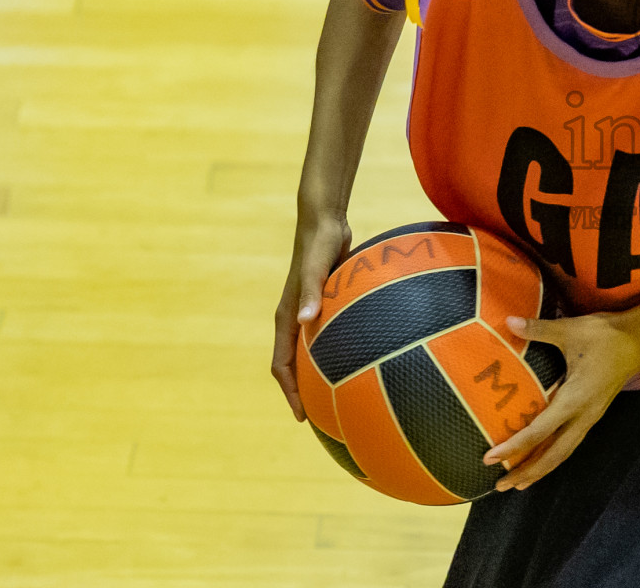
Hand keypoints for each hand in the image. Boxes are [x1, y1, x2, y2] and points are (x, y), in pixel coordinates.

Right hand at [270, 210, 352, 420]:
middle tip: (322, 417)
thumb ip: (311, 292)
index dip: (290, 392)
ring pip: (309, 353)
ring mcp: (308, 312)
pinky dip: (333, 354)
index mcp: (287, 317)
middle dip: (302, 392)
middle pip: (293, 365)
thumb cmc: (319, 244)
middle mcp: (294, 319)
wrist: (324, 221)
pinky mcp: (323, 304)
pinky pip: (325, 338)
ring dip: (317, 375)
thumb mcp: (316, 268)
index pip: (281, 365)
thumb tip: (304, 320)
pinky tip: (357, 361)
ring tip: (337, 398)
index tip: (302, 417)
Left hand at [482, 311, 639, 491]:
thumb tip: (509, 321)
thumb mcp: (571, 330)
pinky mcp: (594, 412)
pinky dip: (553, 455)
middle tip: (501, 486)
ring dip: (541, 468)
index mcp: (575, 399)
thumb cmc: (606, 335)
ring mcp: (591, 416)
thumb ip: (538, 329)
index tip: (490, 457)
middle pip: (554, 455)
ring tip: (519, 481)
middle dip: (528, 472)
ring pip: (564, 452)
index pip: (539, 431)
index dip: (514, 446)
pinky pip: (571, 442)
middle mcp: (584, 415)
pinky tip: (542, 457)